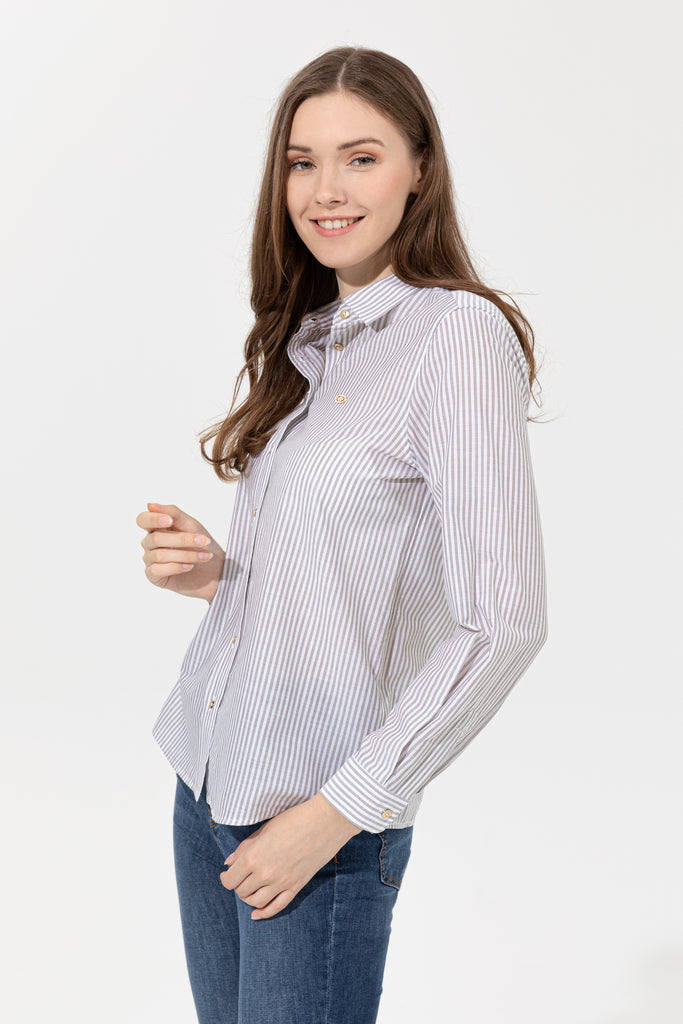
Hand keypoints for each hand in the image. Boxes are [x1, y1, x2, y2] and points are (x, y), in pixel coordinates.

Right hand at [136, 501, 224, 602]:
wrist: (215, 570)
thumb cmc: (202, 544)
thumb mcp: (191, 525)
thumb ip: (172, 513)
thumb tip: (149, 505)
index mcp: (156, 528)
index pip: (143, 520)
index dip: (152, 519)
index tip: (170, 521)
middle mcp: (150, 543)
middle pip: (156, 538)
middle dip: (183, 539)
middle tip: (204, 541)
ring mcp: (150, 560)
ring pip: (159, 555)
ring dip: (186, 555)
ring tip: (205, 556)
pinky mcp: (154, 576)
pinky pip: (157, 570)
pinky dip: (176, 567)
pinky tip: (190, 567)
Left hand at [219, 794, 361, 919]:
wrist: (325, 822)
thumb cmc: (294, 819)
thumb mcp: (265, 829)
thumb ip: (245, 847)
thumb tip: (229, 862)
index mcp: (254, 856)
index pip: (230, 880)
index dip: (226, 878)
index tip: (227, 873)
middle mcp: (265, 873)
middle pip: (242, 891)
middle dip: (238, 885)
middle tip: (241, 877)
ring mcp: (281, 883)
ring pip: (256, 902)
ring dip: (249, 898)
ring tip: (250, 888)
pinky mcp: (296, 887)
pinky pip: (276, 907)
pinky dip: (264, 913)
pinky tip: (256, 914)